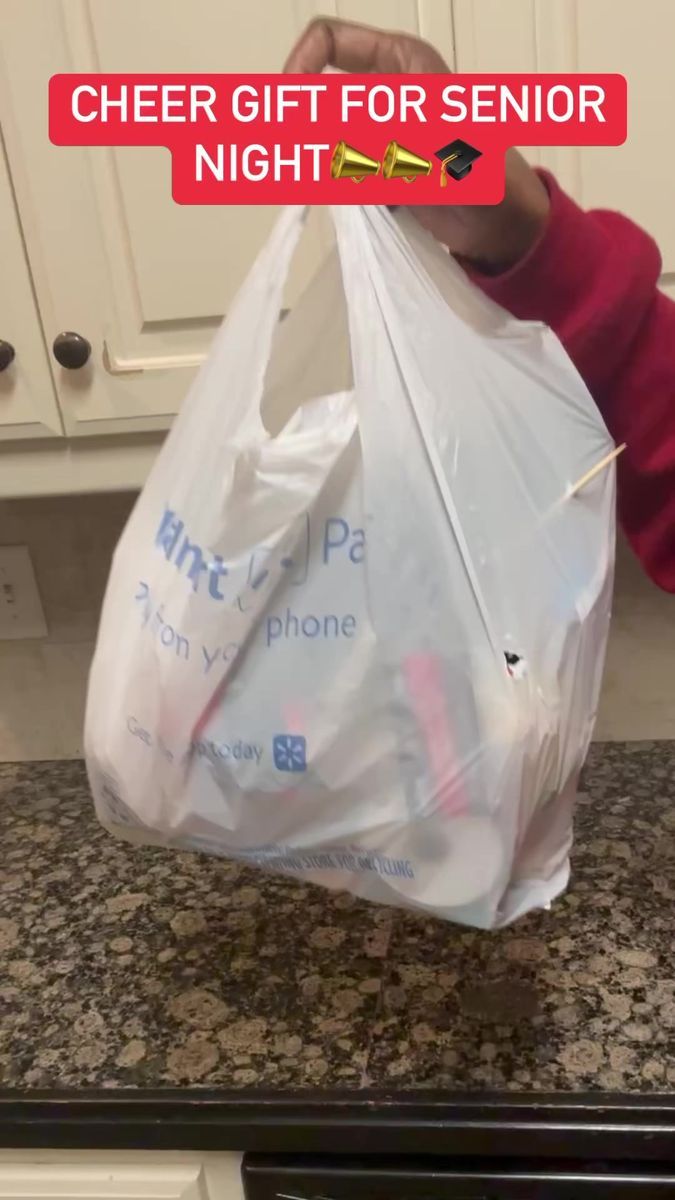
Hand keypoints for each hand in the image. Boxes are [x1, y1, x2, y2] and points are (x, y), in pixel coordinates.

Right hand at [284, 17, 549, 272]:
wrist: (503, 224)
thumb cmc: (480, 172)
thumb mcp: (421, 140)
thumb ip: (367, 130)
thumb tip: (313, 123)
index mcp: (400, 60)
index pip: (328, 39)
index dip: (299, 66)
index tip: (288, 108)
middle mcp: (384, 89)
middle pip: (319, 92)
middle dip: (307, 126)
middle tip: (303, 162)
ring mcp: (379, 130)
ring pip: (324, 135)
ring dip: (322, 162)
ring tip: (349, 188)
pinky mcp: (377, 169)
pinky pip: (338, 171)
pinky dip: (337, 188)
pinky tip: (364, 203)